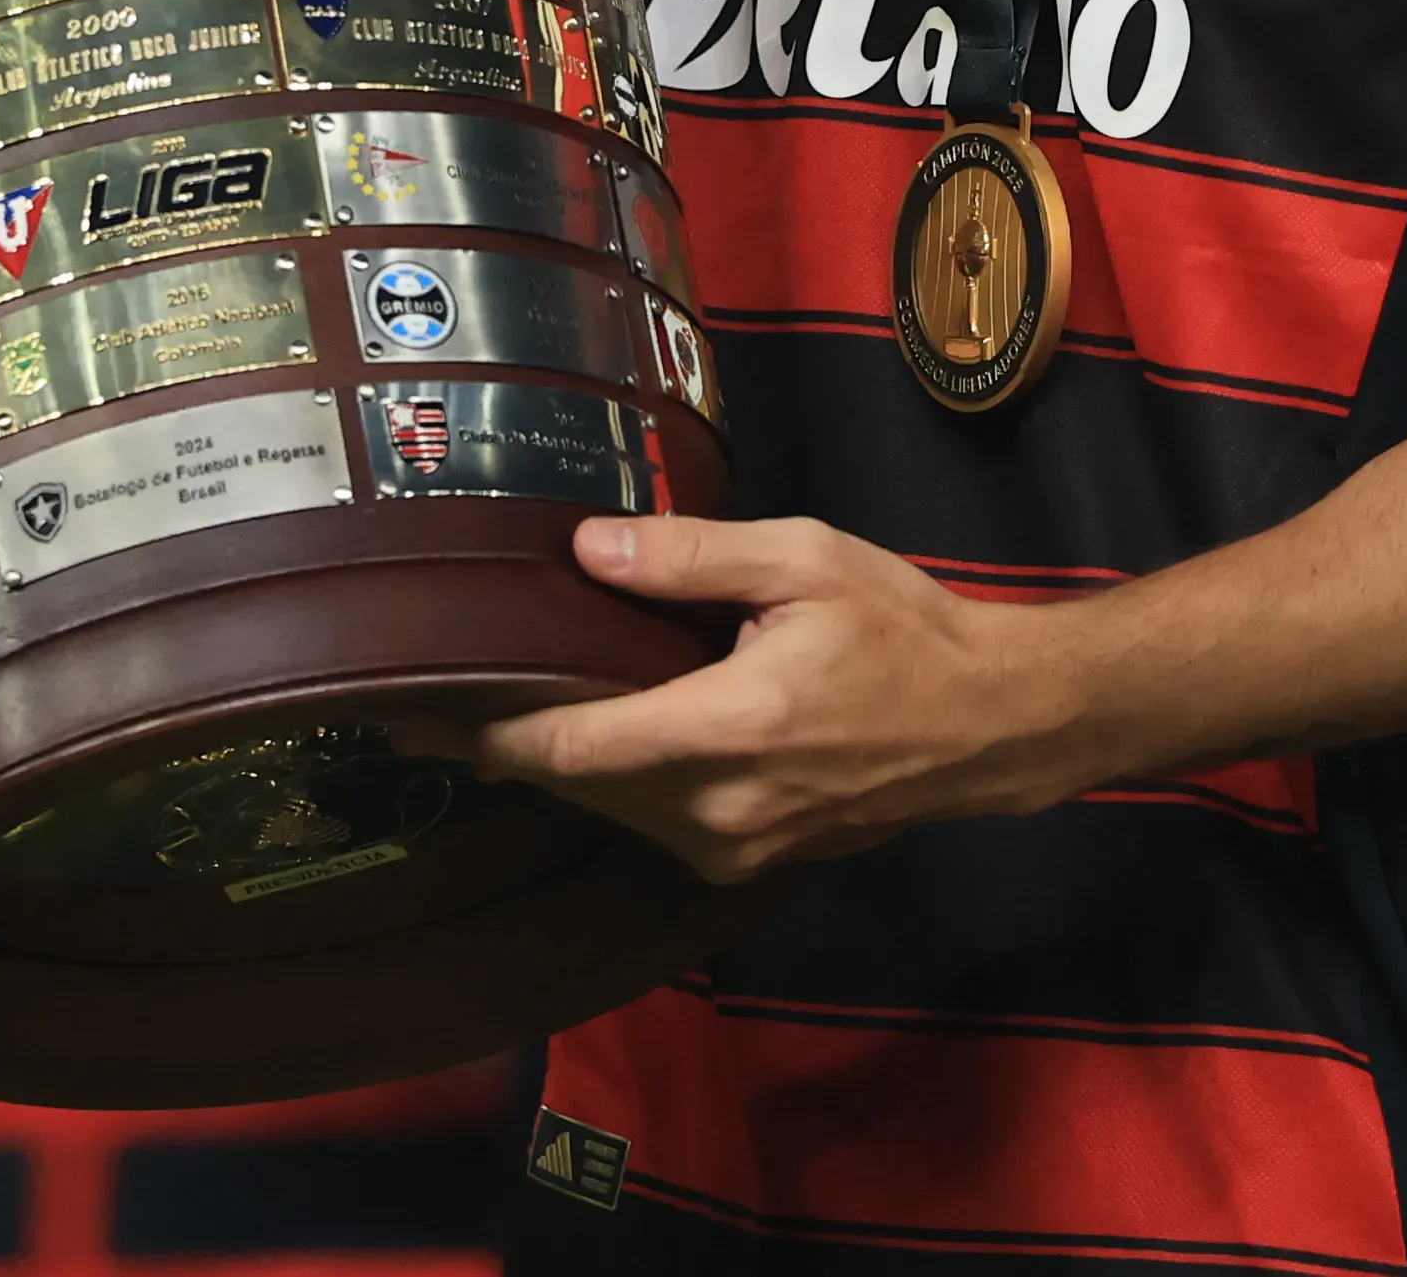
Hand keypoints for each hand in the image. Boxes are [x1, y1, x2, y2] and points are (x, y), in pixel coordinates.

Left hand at [415, 514, 1098, 883]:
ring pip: (613, 808)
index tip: (417, 711)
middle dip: (505, 745)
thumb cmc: (901, 627)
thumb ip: (689, 558)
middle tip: (424, 707)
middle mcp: (719, 809)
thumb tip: (583, 549)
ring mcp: (736, 847)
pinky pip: (656, 820)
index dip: (489, 732)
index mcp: (726, 730)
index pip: (574, 746)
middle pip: (579, 783)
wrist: (990, 723)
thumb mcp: (801, 560)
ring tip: (487, 715)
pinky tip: (585, 738)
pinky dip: (613, 781)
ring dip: (558, 764)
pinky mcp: (751, 857)